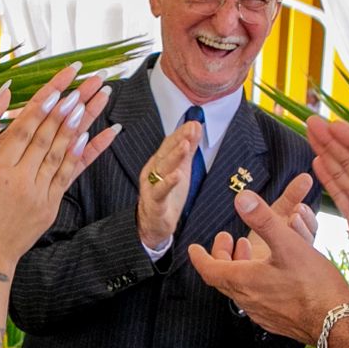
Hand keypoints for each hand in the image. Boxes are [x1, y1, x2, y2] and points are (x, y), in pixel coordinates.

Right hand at [0, 65, 118, 261]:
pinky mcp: (49, 207)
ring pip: (60, 154)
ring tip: (89, 103)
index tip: (55, 90)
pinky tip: (89, 136)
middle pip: (45, 139)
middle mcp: (21, 181)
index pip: (22, 133)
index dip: (40, 110)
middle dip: (64, 111)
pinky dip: (79, 155)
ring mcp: (39, 195)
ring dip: (76, 126)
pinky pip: (67, 176)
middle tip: (80, 88)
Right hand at [136, 121, 201, 248]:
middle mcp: (153, 171)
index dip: (181, 133)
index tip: (194, 123)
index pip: (170, 144)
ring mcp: (152, 186)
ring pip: (163, 169)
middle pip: (166, 152)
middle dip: (179, 139)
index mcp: (159, 162)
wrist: (153, 223)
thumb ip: (188, 149)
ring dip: (174, 156)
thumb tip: (196, 126)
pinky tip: (177, 175)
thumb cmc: (167, 194)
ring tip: (185, 145)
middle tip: (191, 128)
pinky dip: (168, 183)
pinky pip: (161, 192)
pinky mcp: (155, 203)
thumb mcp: (180, 168)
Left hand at [188, 188, 348, 342]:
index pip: (209, 270)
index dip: (200, 257)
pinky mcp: (275, 321)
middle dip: (222, 256)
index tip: (194, 248)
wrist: (336, 324)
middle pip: (223, 278)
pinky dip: (253, 282)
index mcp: (244, 281)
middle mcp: (247, 300)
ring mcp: (261, 313)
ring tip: (249, 249)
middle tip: (228, 239)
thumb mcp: (289, 244)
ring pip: (239, 288)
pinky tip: (270, 274)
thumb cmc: (314, 285)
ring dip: (239, 267)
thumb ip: (264, 220)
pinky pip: (255, 299)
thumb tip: (241, 198)